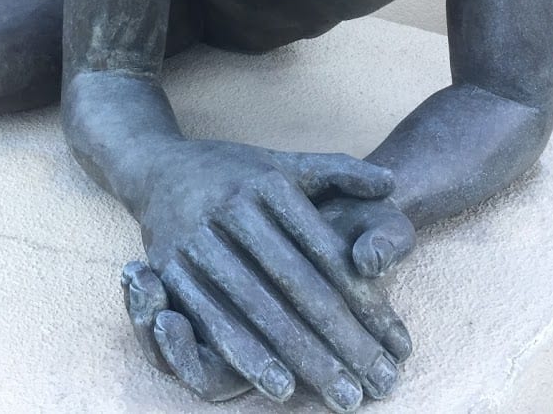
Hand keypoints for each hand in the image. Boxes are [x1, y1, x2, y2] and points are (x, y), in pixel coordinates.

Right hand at [124, 141, 411, 410]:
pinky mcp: (168, 269)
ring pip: (259, 310)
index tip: (396, 342)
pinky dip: (247, 356)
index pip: (325, 251)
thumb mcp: (285, 163)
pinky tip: (280, 384)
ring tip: (341, 394)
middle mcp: (231, 210)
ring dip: (303, 358)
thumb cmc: (235, 175)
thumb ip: (339, 172)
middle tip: (381, 383)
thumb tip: (391, 184)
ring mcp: (197, 240)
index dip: (363, 299)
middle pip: (298, 286)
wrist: (156, 170)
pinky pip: (212, 320)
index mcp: (267, 185)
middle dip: (342, 340)